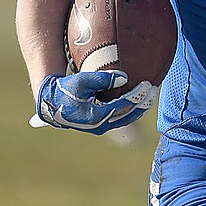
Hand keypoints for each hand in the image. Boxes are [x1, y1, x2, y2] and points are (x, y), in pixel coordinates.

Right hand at [34, 71, 156, 134]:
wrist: (51, 104)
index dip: (137, 95)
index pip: (123, 106)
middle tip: (154, 89)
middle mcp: (101, 125)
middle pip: (129, 115)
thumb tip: (125, 78)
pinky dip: (133, 110)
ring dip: (141, 107)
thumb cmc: (65, 90)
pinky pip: (123, 118)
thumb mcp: (82, 80)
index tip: (148, 84)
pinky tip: (141, 100)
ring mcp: (102, 127)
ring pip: (128, 119)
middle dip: (144, 102)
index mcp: (96, 116)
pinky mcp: (102, 124)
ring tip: (152, 94)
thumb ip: (103, 78)